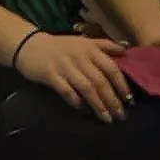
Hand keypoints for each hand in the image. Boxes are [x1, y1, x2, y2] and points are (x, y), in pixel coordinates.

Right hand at [17, 32, 131, 121]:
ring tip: (106, 118)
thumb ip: (105, 45)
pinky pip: (66, 91)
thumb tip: (127, 48)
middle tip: (121, 115)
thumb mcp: (84, 41)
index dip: (121, 85)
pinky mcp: (50, 75)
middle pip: (100, 81)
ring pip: (86, 88)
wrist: (30, 45)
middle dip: (112, 100)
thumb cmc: (61, 46)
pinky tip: (83, 110)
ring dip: (98, 105)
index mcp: (90, 48)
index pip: (111, 68)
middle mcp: (80, 57)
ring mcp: (65, 66)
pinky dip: (76, 101)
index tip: (130, 100)